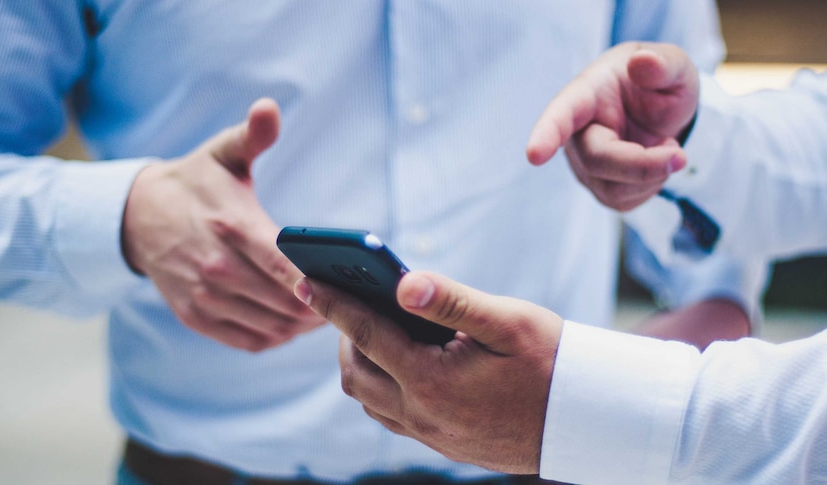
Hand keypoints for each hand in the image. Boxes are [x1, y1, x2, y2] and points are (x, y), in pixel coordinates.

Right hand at [122, 98, 325, 350]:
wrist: (137, 216)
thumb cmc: (195, 183)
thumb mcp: (222, 153)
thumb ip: (252, 135)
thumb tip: (269, 108)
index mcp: (231, 225)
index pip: (284, 264)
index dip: (318, 282)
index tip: (347, 286)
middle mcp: (216, 267)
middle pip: (285, 302)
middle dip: (322, 306)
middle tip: (351, 302)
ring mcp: (204, 296)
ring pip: (271, 326)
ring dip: (303, 326)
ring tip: (329, 314)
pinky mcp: (196, 316)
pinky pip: (249, 341)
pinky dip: (277, 337)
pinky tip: (294, 325)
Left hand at [295, 271, 563, 473]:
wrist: (587, 419)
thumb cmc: (551, 361)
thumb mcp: (506, 321)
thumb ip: (451, 300)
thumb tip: (402, 282)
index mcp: (432, 381)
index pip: (365, 335)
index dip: (333, 304)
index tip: (305, 280)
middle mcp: (423, 414)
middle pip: (355, 373)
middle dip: (342, 335)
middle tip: (347, 301)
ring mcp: (431, 435)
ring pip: (369, 399)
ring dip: (360, 362)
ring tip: (370, 328)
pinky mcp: (442, 444)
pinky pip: (390, 415)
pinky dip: (380, 385)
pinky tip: (398, 362)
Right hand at [526, 42, 699, 210]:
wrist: (663, 112)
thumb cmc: (660, 83)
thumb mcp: (674, 66)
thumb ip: (663, 64)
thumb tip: (643, 62)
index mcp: (586, 94)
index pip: (561, 114)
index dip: (547, 134)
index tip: (534, 155)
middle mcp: (576, 133)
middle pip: (597, 160)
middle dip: (642, 165)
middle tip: (680, 156)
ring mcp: (584, 165)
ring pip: (613, 188)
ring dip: (653, 174)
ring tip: (667, 146)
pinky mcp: (599, 188)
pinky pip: (624, 201)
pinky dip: (652, 185)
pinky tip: (655, 163)